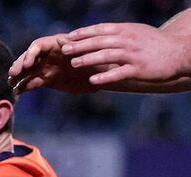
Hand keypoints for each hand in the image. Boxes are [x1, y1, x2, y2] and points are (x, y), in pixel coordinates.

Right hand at [9, 33, 97, 93]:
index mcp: (56, 45)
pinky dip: (24, 87)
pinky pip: (32, 83)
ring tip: (11, 83)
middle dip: (19, 65)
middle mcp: (49, 56)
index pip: (38, 46)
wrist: (102, 75)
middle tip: (12, 75)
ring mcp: (46, 68)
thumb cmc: (98, 60)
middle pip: (29, 58)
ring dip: (18, 76)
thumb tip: (62, 42)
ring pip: (27, 71)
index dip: (30, 54)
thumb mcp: (88, 52)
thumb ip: (74, 46)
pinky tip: (18, 92)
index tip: (27, 64)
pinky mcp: (47, 81)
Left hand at [60, 22, 190, 87]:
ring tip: (73, 63)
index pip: (101, 29)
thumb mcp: (137, 32)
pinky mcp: (139, 69)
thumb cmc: (155, 44)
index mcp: (127, 30)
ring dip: (89, 59)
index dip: (84, 32)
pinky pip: (119, 73)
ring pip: (107, 55)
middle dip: (80, 45)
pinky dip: (105, 76)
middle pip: (100, 41)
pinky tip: (92, 80)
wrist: (179, 53)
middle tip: (64, 50)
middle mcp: (129, 40)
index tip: (69, 36)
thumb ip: (119, 33)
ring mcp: (134, 55)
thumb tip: (97, 34)